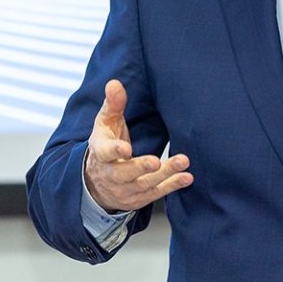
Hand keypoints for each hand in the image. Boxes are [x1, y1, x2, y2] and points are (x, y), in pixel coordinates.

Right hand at [84, 79, 192, 211]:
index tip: (126, 148)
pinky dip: (172, 185)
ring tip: (183, 162)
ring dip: (165, 174)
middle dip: (141, 167)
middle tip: (156, 161)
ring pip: (145, 184)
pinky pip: (156, 193)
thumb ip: (113, 104)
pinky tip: (187, 177)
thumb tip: (114, 83)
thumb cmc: (105, 144)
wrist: (96, 182)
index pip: (106, 153)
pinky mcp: (139, 198)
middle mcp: (111, 175)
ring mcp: (125, 189)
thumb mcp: (105, 123)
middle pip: (126, 173)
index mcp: (101, 154)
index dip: (115, 151)